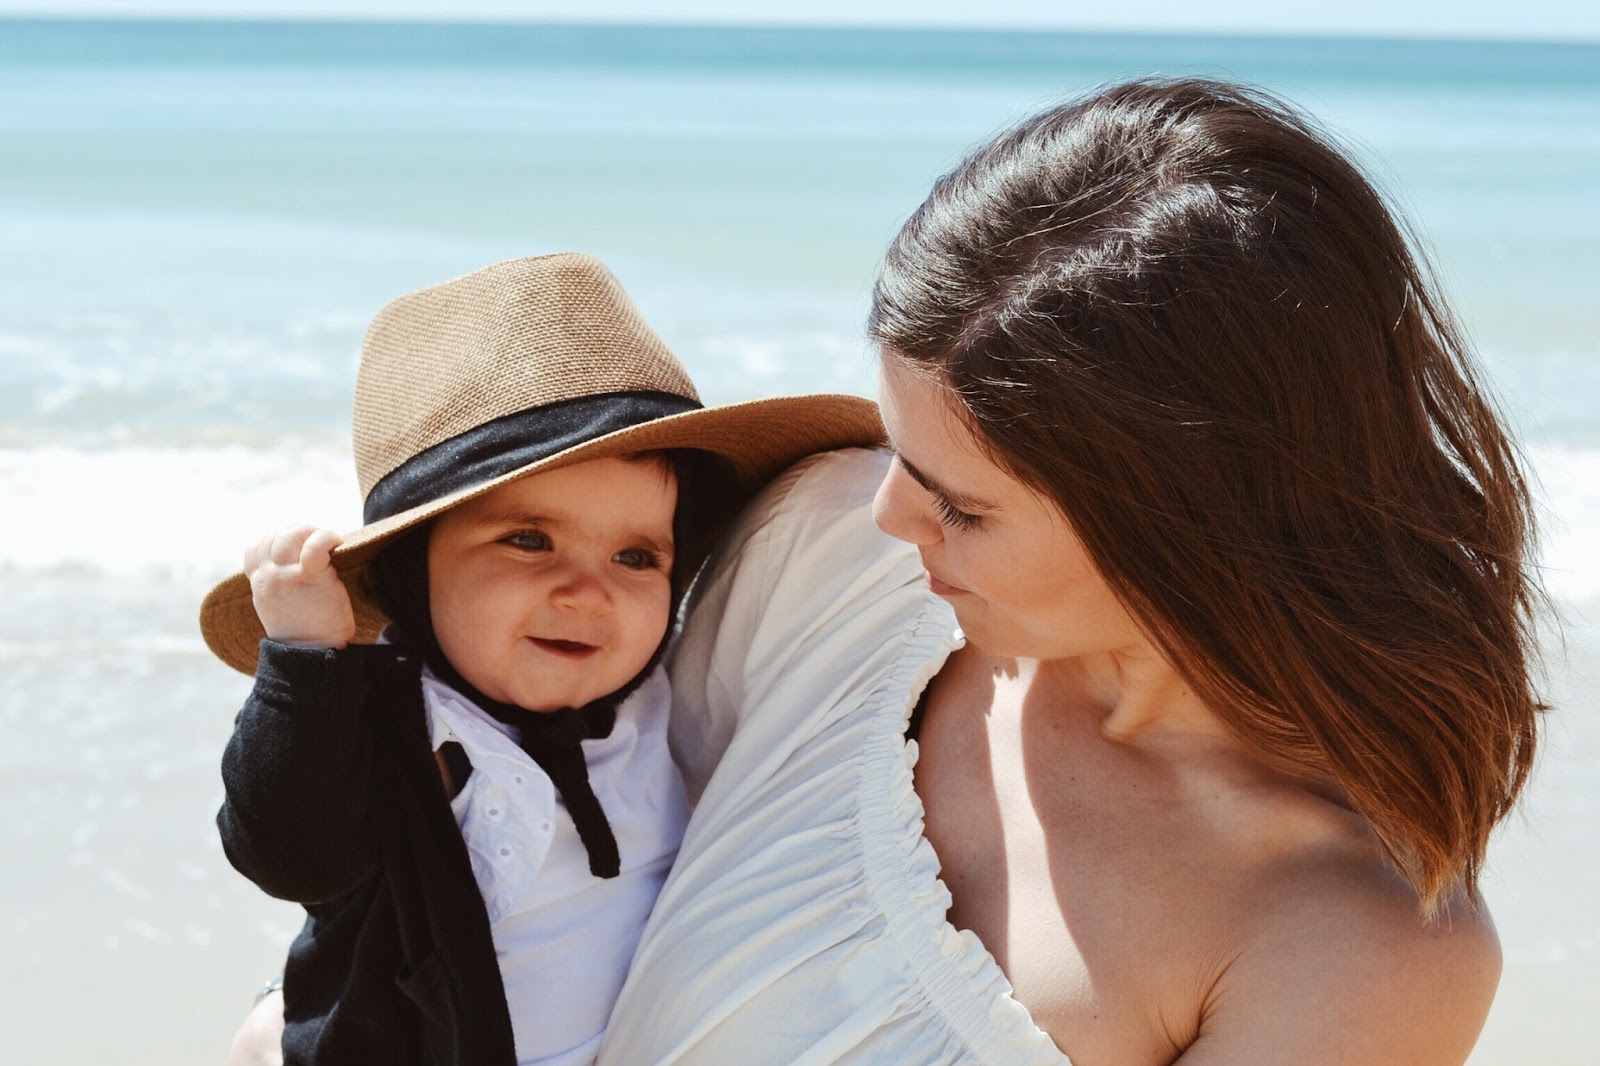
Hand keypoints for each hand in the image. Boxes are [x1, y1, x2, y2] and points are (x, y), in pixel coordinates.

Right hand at [245, 526, 356, 647]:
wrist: (313, 655)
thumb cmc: (305, 631)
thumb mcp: (280, 605)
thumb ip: (280, 584)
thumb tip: (298, 563)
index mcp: (259, 583)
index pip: (255, 547)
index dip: (276, 539)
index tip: (298, 546)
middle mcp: (268, 576)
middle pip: (273, 536)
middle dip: (298, 530)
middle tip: (319, 540)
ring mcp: (285, 576)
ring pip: (288, 536)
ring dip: (311, 532)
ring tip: (328, 541)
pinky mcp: (309, 577)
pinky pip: (313, 546)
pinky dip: (326, 538)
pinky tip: (337, 544)